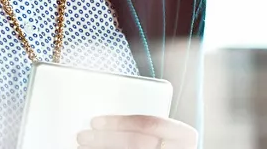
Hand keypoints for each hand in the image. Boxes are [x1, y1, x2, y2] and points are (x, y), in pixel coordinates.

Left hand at [77, 115, 197, 148]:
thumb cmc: (166, 143)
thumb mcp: (163, 133)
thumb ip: (144, 125)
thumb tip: (103, 120)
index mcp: (183, 134)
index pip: (149, 123)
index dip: (120, 122)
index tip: (96, 121)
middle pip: (136, 143)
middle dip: (106, 139)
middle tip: (83, 136)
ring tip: (83, 148)